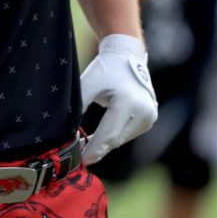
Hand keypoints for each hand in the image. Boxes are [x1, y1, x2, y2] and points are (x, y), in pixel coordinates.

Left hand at [80, 34, 157, 163]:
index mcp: (127, 103)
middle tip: (77, 155)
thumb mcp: (86, 86)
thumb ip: (77, 109)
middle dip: (96, 148)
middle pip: (115, 139)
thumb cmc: (104, 70)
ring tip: (84, 145)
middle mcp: (143, 112)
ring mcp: (149, 116)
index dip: (93, 150)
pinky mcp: (150, 119)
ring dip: (104, 143)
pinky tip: (98, 137)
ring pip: (121, 139)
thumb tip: (66, 133)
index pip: (108, 135)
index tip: (80, 161)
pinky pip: (128, 134)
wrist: (127, 56)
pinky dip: (113, 136)